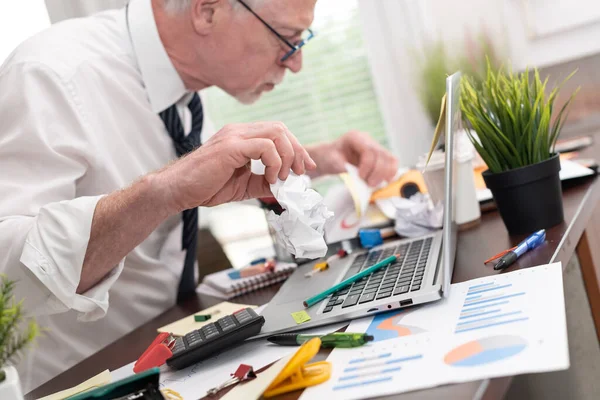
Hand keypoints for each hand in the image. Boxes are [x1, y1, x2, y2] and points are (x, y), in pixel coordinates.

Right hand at [155, 122, 315, 209]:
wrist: (177, 189)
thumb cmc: (204, 186)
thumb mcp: (243, 185)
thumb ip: (263, 183)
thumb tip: (285, 188)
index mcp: (242, 137)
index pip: (277, 133)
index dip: (296, 148)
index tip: (305, 167)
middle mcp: (239, 132)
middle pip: (281, 129)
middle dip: (297, 150)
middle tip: (300, 173)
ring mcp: (234, 136)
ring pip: (276, 133)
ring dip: (287, 156)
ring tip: (281, 177)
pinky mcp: (231, 146)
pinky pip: (264, 146)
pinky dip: (274, 162)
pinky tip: (270, 177)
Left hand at [306, 131, 397, 186]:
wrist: (331, 156)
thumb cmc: (330, 157)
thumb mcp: (332, 161)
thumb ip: (344, 167)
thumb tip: (358, 177)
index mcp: (355, 137)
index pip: (369, 150)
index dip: (368, 166)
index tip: (361, 177)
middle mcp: (367, 139)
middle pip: (381, 154)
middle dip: (377, 172)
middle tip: (369, 184)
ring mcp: (375, 146)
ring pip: (390, 158)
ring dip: (385, 174)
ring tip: (373, 184)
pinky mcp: (380, 155)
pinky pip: (392, 161)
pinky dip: (391, 172)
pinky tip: (385, 180)